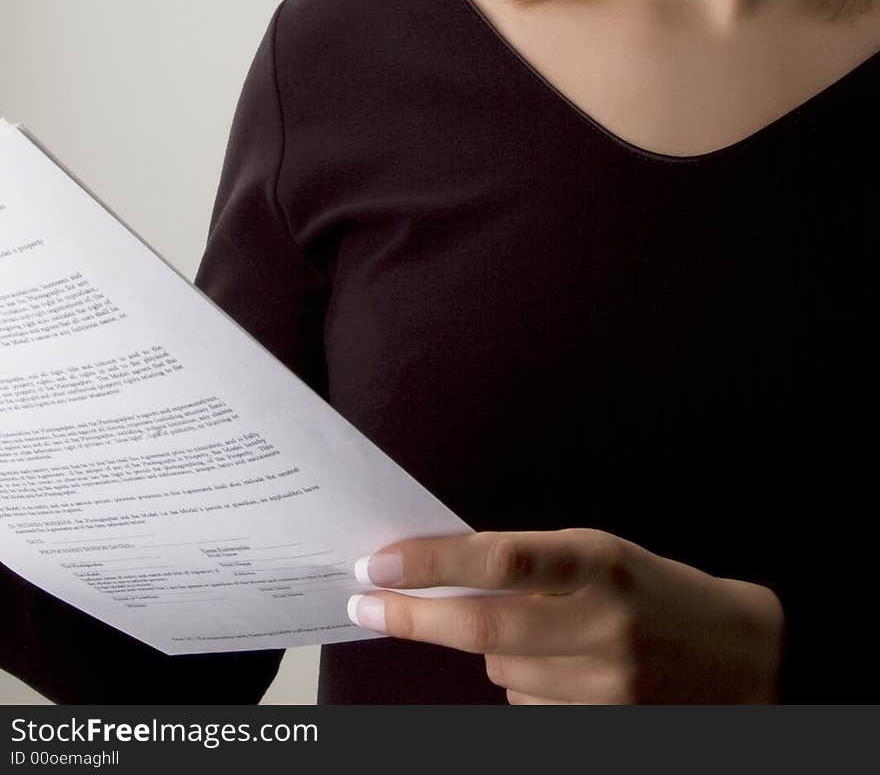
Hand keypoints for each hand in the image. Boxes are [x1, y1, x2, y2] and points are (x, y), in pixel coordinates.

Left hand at [346, 528, 783, 703]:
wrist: (742, 658)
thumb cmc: (657, 590)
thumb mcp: (601, 555)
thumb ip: (533, 564)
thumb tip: (445, 574)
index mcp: (599, 561)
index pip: (500, 558)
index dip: (433, 561)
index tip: (380, 562)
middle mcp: (603, 623)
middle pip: (484, 626)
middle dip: (414, 615)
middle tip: (367, 603)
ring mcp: (605, 685)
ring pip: (501, 671)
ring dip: (497, 651)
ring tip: (548, 635)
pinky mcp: (605, 727)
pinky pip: (528, 708)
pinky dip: (529, 687)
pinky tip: (569, 671)